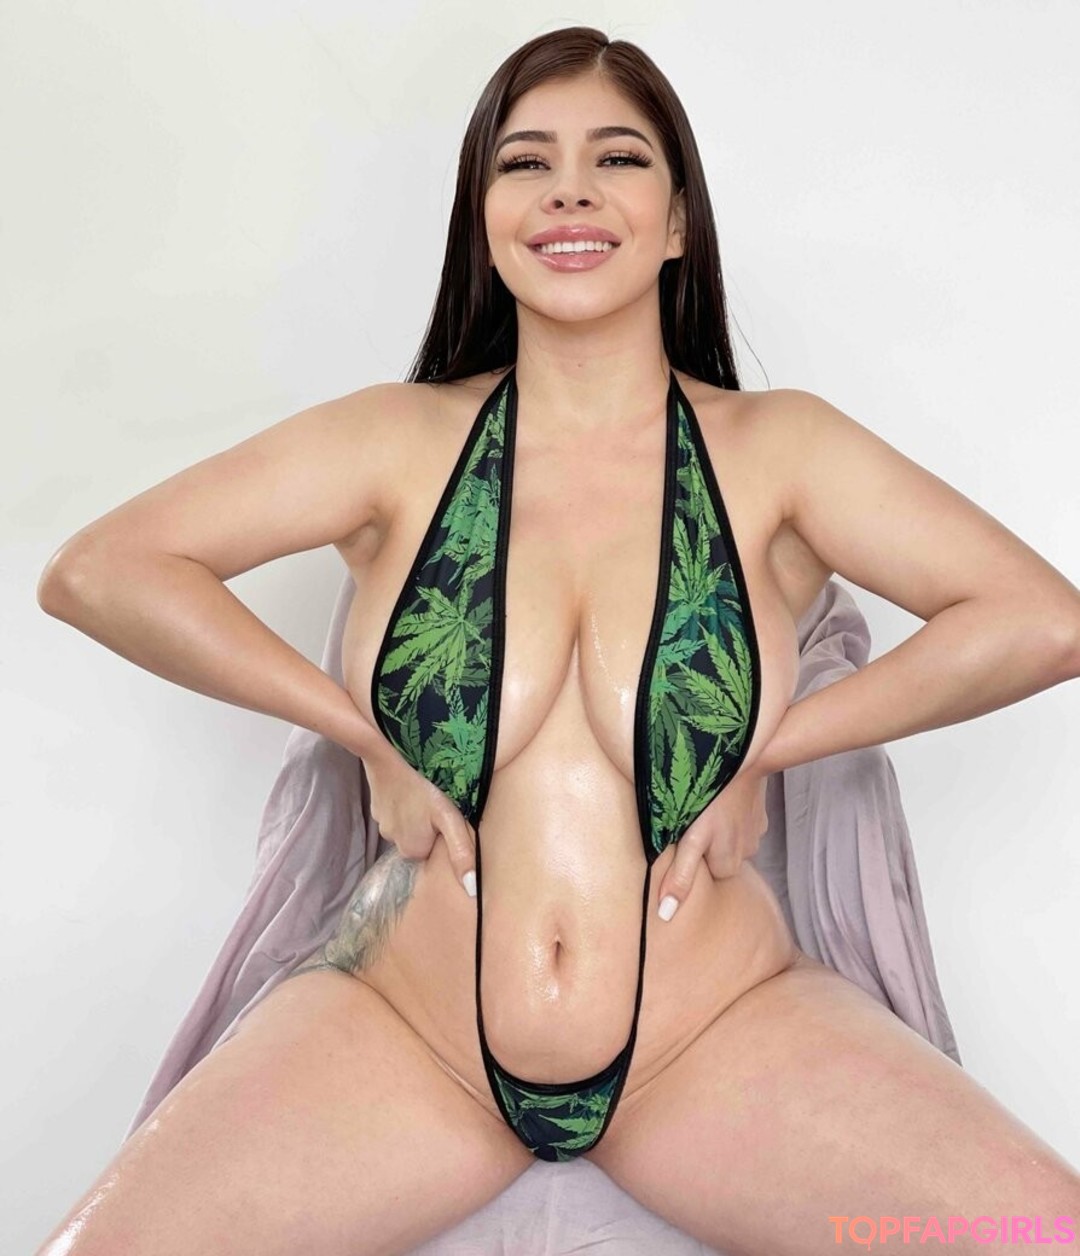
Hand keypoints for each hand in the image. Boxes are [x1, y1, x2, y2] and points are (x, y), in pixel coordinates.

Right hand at [360, 738, 477, 898]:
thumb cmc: (424, 783)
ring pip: (406, 822)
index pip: (433, 850)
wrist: (388, 752)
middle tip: (439, 798)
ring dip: (415, 810)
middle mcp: (392, 841)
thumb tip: (471, 889)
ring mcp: (380, 822)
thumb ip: (461, 853)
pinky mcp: (375, 804)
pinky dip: (402, 798)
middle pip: (419, 837)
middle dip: (428, 823)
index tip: (448, 815)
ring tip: (424, 788)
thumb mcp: (450, 817)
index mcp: (412, 849)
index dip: (444, 833)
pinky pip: (395, 808)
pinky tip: (409, 783)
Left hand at [655, 764, 769, 921]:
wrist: (742, 758)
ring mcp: (757, 831)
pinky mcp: (760, 812)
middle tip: (693, 818)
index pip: (707, 871)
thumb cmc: (711, 799)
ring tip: (707, 804)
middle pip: (720, 855)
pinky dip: (731, 812)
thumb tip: (665, 914)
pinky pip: (741, 820)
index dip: (692, 855)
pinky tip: (723, 797)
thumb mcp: (691, 840)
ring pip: (731, 837)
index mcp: (729, 863)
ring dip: (719, 826)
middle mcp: (748, 852)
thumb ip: (681, 877)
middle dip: (706, 841)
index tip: (684, 837)